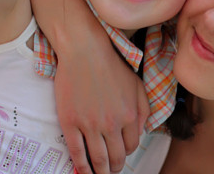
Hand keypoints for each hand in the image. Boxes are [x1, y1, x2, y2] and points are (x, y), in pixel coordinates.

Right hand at [54, 38, 149, 173]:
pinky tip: (82, 171)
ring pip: (97, 159)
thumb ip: (143, 110)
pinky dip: (80, 166)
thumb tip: (141, 132)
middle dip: (114, 168)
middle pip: (115, 158)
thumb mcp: (137, 85)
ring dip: (99, 171)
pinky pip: (76, 152)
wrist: (85, 52)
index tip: (121, 154)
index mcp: (129, 116)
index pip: (131, 146)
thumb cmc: (112, 66)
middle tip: (111, 170)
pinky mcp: (70, 123)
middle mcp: (111, 124)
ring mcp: (90, 125)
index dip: (126, 152)